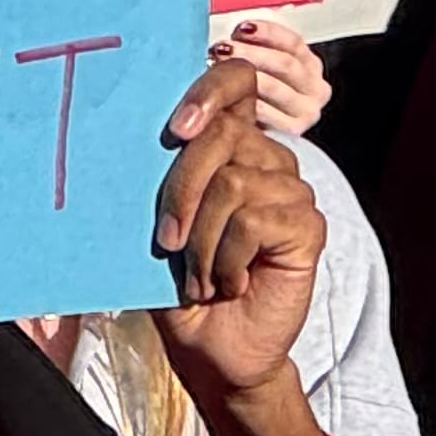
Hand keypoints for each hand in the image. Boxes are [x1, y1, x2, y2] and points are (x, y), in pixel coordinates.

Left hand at [150, 58, 326, 398]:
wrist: (214, 351)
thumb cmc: (181, 287)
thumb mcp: (158, 227)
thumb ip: (160, 181)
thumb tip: (128, 143)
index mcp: (230, 148)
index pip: (235, 84)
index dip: (208, 90)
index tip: (173, 130)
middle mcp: (266, 160)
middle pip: (223, 133)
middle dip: (180, 190)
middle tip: (166, 242)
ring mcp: (291, 191)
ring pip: (233, 182)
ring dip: (201, 242)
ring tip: (201, 276)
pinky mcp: (307, 226)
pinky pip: (254, 221)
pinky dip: (227, 260)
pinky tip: (230, 283)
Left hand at [216, 19, 331, 139]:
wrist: (263, 144)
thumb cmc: (259, 98)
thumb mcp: (265, 69)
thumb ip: (256, 50)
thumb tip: (232, 35)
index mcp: (311, 66)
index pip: (294, 43)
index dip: (267, 32)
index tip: (242, 28)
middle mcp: (316, 88)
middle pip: (285, 64)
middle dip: (250, 53)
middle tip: (222, 48)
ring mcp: (308, 110)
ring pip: (276, 86)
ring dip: (245, 75)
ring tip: (218, 67)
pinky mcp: (295, 130)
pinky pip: (268, 111)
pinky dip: (247, 102)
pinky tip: (228, 96)